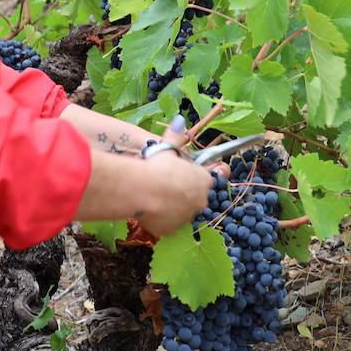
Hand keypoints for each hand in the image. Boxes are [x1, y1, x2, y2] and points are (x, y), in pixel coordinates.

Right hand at [136, 120, 214, 238]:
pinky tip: (148, 208)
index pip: (206, 179)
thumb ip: (175, 137)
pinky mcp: (172, 229)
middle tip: (164, 185)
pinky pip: (167, 223)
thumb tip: (180, 121)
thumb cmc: (158, 166)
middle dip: (182, 193)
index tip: (182, 175)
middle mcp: (200, 201)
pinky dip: (160, 218)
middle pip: (194, 197)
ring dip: (171, 206)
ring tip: (153, 196)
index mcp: (203, 180)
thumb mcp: (167, 148)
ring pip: (180, 211)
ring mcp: (187, 217)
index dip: (194, 177)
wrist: (144, 190)